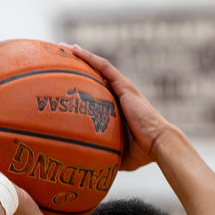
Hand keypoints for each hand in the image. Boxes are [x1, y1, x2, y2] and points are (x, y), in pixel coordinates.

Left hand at [63, 43, 177, 171]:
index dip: (81, 84)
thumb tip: (89, 167)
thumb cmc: (141, 152)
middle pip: (94, 75)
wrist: (157, 144)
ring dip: (80, 55)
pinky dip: (89, 57)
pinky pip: (103, 67)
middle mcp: (118, 94)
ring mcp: (121, 88)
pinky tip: (74, 49)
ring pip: (97, 66)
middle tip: (57, 59)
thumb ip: (104, 153)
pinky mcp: (124, 85)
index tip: (63, 82)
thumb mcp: (117, 153)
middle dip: (76, 65)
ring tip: (62, 47)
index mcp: (116, 107)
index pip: (96, 91)